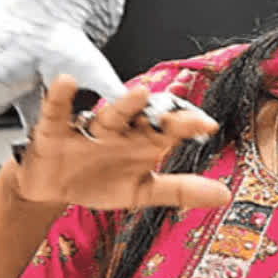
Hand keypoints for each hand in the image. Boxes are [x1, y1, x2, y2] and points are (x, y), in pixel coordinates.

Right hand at [8, 75, 230, 210]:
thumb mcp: (141, 191)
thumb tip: (224, 195)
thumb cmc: (99, 181)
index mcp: (140, 141)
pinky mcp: (55, 130)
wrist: (52, 190)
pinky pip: (58, 111)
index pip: (168, 129)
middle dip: (161, 113)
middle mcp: (119, 130)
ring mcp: (89, 128)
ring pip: (109, 115)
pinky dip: (60, 97)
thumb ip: (180, 190)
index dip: (187, 126)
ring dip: (124, 105)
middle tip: (182, 104)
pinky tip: (66, 82)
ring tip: (139, 93)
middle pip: (142, 118)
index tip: (208, 125)